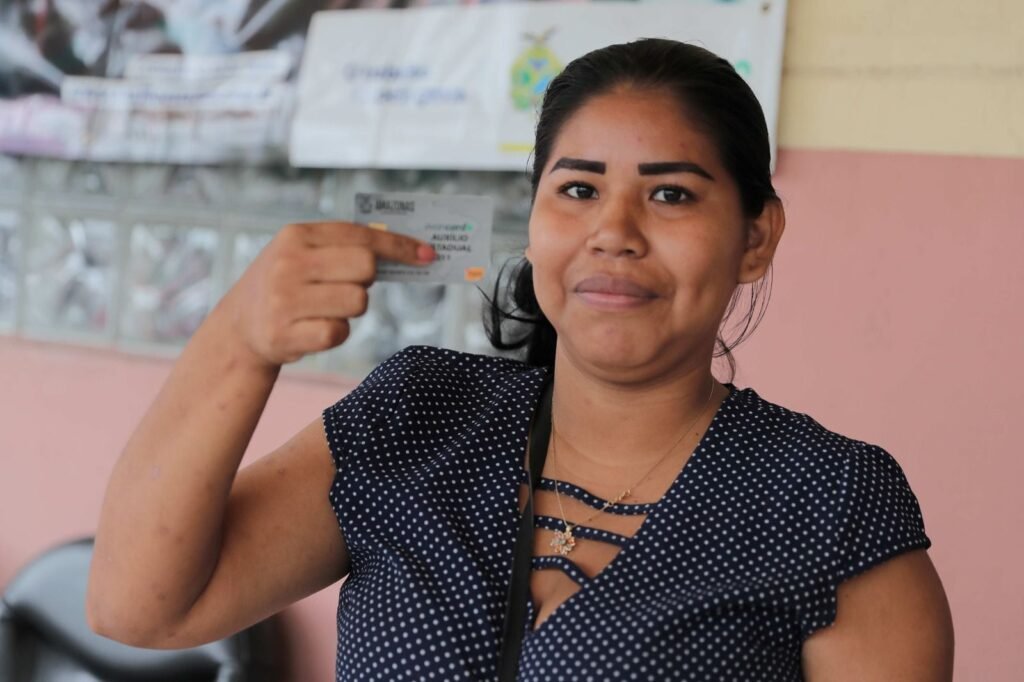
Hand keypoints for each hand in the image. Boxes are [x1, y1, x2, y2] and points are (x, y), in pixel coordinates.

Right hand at [220, 222, 434, 367]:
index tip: (429, 255)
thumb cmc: (289, 284)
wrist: (240, 326)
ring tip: (326, 308)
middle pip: (365, 267)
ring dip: (352, 308)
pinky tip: (314, 328)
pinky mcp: (285, 334)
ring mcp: (285, 299)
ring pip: (357, 301)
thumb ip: (345, 247)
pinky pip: (339, 332)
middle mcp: (288, 263)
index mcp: (296, 235)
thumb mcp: (304, 253)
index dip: (400, 246)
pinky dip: (336, 332)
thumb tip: (410, 250)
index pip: (362, 235)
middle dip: (368, 279)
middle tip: (348, 285)